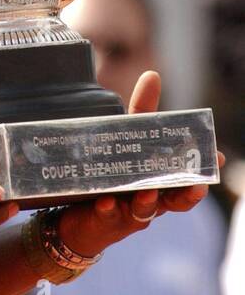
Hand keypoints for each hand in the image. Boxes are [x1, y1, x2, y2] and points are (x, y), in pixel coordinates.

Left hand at [57, 71, 225, 256]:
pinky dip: (109, 210)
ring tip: (145, 191)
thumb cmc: (112, 168)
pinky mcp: (102, 219)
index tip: (218, 159)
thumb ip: (141, 110)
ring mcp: (127, 210)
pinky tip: (106, 202)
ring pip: (144, 211)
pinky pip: (107, 217)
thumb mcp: (126, 137)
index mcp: (161, 179)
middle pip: (175, 200)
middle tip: (196, 186)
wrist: (76, 204)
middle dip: (187, 194)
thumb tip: (153, 75)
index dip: (204, 171)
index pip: (188, 178)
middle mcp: (150, 197)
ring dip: (147, 201)